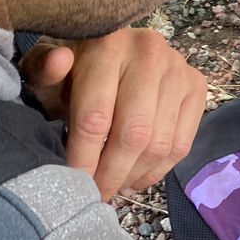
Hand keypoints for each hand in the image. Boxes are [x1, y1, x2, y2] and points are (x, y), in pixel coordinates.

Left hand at [19, 29, 208, 200]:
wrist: (111, 49)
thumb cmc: (73, 69)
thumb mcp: (47, 70)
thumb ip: (43, 71)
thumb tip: (59, 62)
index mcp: (107, 45)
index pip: (96, 116)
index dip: (84, 157)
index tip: (74, 183)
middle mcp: (150, 52)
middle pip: (134, 134)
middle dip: (112, 173)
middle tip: (96, 194)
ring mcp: (179, 70)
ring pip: (161, 143)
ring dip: (135, 175)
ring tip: (115, 185)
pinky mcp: (197, 86)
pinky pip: (182, 143)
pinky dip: (159, 169)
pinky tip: (137, 175)